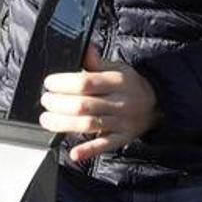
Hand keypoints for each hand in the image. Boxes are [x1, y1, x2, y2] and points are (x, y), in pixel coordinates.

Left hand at [40, 45, 160, 162]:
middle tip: (46, 101)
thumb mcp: (117, 68)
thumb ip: (96, 61)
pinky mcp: (122, 138)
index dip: (63, 84)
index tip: (49, 83)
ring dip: (64, 124)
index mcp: (117, 81)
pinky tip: (74, 153)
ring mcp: (121, 122)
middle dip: (58, 104)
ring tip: (47, 120)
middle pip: (83, 105)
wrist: (156, 104)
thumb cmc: (129, 84)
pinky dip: (88, 150)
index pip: (86, 83)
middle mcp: (120, 102)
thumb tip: (83, 48)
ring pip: (90, 125)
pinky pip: (104, 145)